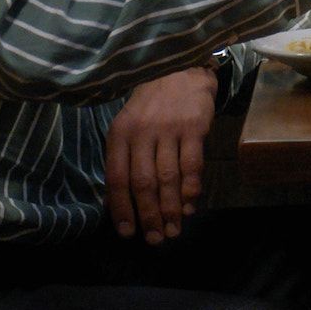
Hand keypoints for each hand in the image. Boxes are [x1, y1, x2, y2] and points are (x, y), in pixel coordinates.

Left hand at [104, 65, 216, 243]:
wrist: (180, 70)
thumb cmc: (150, 106)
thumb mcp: (128, 127)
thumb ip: (125, 160)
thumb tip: (122, 204)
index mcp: (120, 134)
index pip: (116, 178)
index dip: (122, 209)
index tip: (128, 233)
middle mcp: (141, 132)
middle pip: (143, 183)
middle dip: (149, 216)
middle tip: (156, 239)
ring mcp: (168, 129)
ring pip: (168, 178)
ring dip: (171, 209)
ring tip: (174, 230)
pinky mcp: (193, 126)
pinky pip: (192, 165)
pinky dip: (191, 189)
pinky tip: (190, 205)